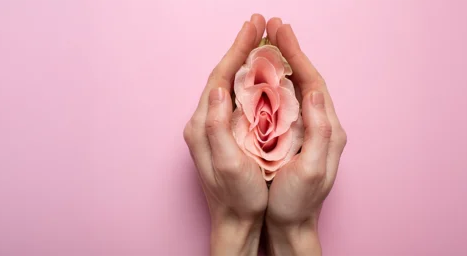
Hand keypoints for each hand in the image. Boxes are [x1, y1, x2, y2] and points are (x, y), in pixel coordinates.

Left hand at [183, 14, 268, 255]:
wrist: (235, 222)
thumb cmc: (237, 197)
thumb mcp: (227, 163)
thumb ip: (218, 125)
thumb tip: (220, 88)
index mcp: (204, 124)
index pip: (220, 76)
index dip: (238, 50)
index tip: (255, 28)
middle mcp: (203, 122)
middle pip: (223, 75)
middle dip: (241, 48)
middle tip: (260, 25)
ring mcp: (212, 128)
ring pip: (229, 84)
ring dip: (244, 61)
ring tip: (262, 42)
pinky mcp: (222, 135)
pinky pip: (235, 98)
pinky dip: (248, 80)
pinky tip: (261, 75)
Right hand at [262, 18, 347, 255]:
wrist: (292, 226)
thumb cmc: (298, 202)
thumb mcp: (311, 169)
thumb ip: (318, 131)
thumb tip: (315, 93)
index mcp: (328, 129)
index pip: (312, 82)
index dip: (296, 55)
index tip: (280, 33)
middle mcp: (322, 125)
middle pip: (306, 79)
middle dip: (290, 52)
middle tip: (273, 27)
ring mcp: (309, 131)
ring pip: (296, 88)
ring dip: (283, 64)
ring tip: (267, 42)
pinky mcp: (297, 137)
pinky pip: (287, 102)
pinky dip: (275, 83)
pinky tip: (263, 75)